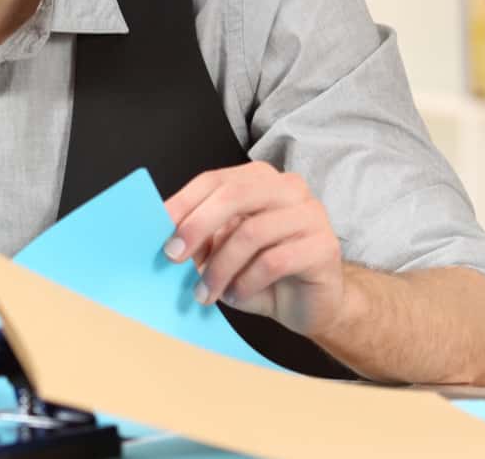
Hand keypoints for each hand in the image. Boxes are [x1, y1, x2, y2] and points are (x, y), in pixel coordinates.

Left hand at [162, 162, 343, 335]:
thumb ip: (199, 236)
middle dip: (197, 226)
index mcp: (259, 179)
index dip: (184, 203)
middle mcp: (288, 188)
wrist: (307, 304)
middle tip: (173, 256)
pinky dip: (246, 281)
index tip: (160, 228)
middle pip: (233, 195)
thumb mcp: (221, 251)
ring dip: (220, 267)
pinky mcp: (324, 246)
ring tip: (206, 292)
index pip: (214, 180)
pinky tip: (236, 294)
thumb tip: (166, 234)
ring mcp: (311, 214)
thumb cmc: (260, 272)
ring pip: (251, 232)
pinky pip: (274, 261)